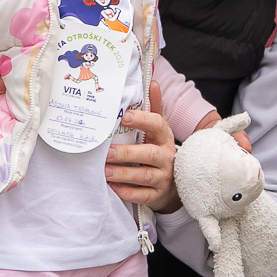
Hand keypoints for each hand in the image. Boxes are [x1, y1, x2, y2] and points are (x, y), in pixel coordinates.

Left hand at [107, 85, 183, 209]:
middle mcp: (166, 157)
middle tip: (106, 152)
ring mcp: (162, 177)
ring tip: (104, 171)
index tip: (125, 117)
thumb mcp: (159, 130)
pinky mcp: (156, 195)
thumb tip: (152, 81)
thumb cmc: (158, 151)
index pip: (157, 125)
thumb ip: (154, 108)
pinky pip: (141, 195)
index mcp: (164, 137)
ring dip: (122, 173)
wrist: (173, 184)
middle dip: (126, 153)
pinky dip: (127, 191)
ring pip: (143, 176)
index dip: (142, 120)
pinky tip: (113, 187)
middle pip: (148, 154)